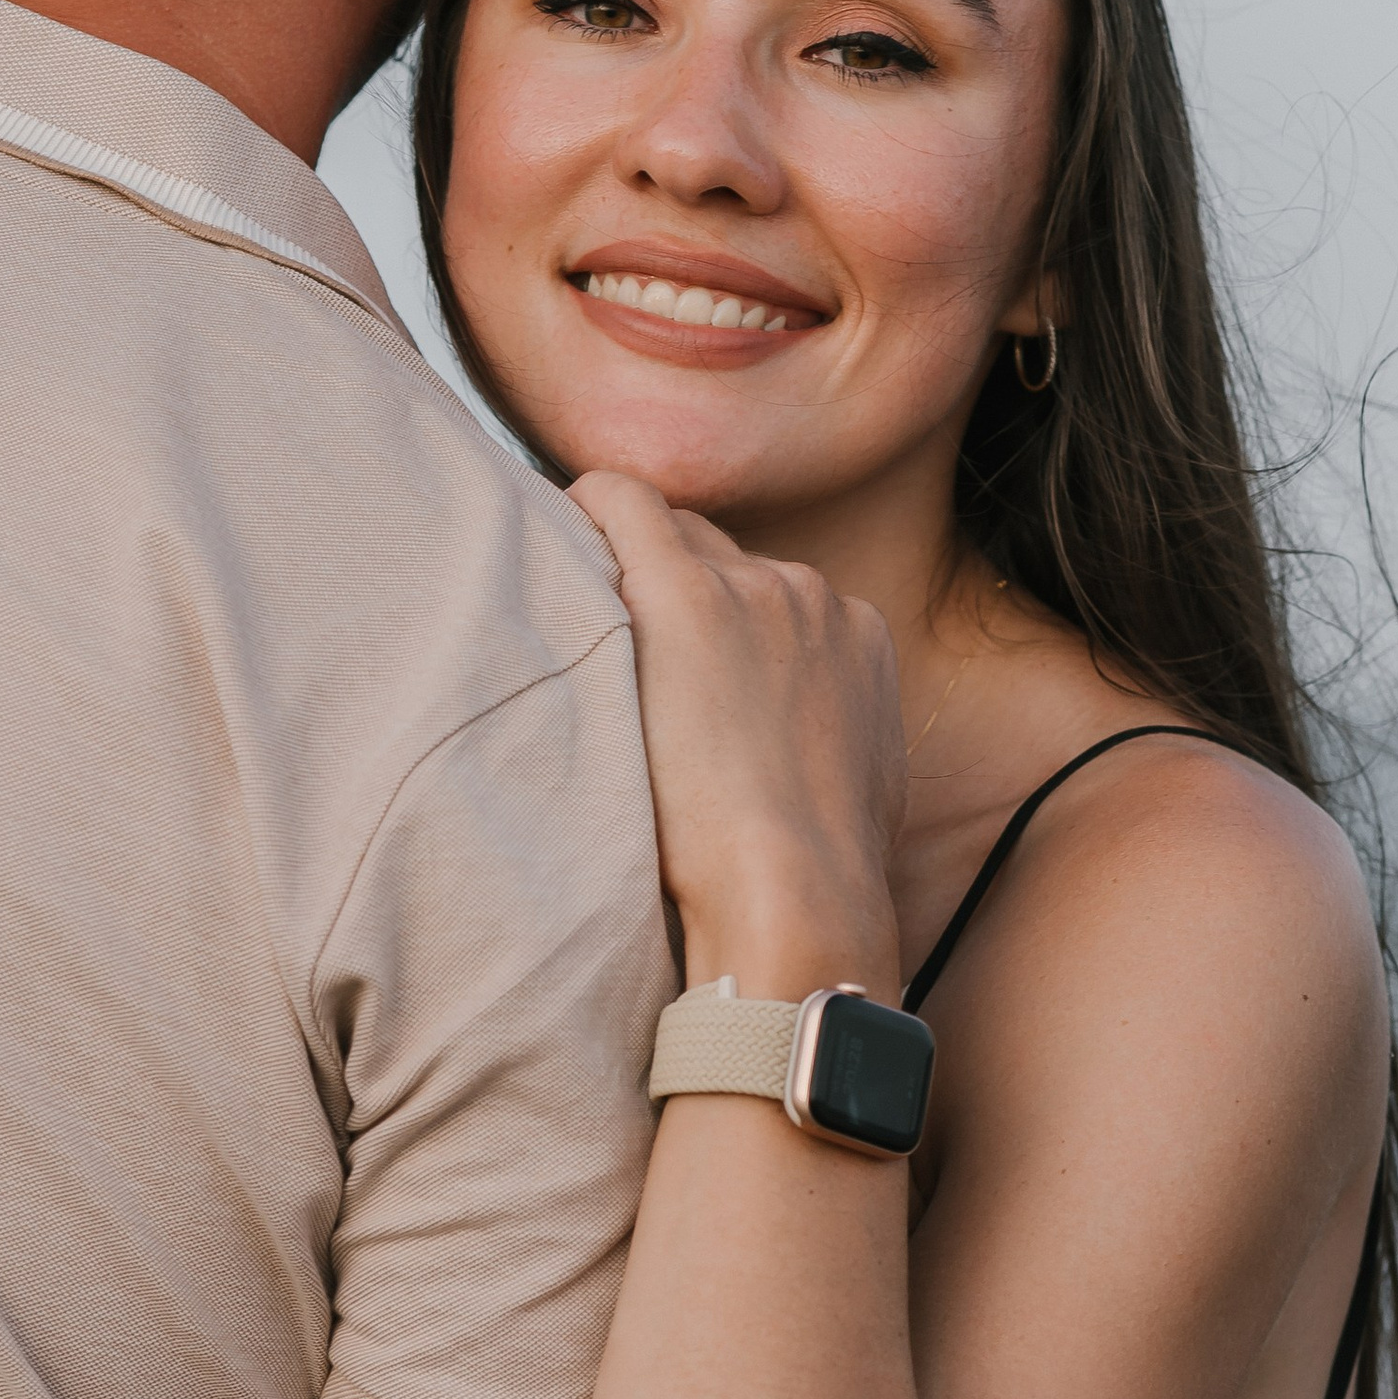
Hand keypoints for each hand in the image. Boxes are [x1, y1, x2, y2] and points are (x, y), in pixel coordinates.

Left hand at [571, 470, 904, 995]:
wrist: (797, 895)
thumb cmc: (810, 881)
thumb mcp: (851, 792)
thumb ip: (822, 741)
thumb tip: (792, 759)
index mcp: (854, 637)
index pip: (766, 592)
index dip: (714, 622)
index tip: (671, 667)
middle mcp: (809, 596)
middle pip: (716, 553)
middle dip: (667, 588)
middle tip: (609, 647)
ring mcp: (751, 589)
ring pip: (668, 533)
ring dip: (624, 568)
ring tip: (566, 610)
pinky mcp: (686, 595)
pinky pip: (621, 502)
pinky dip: (584, 512)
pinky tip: (543, 535)